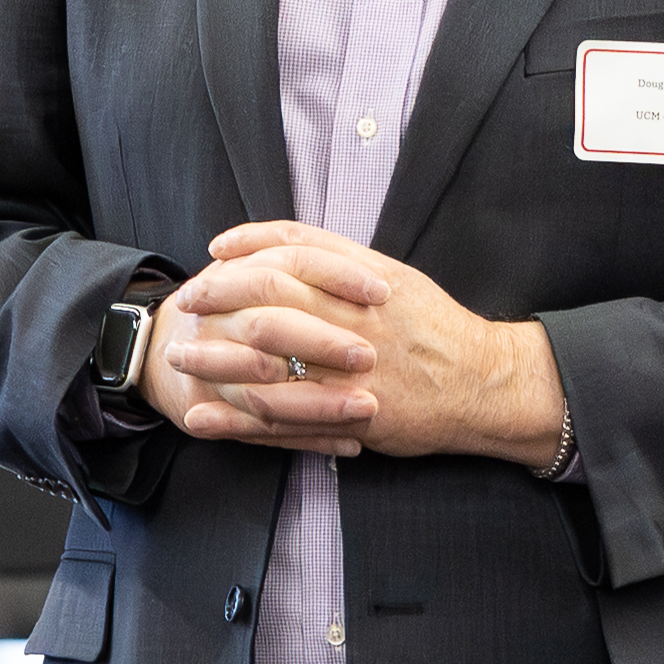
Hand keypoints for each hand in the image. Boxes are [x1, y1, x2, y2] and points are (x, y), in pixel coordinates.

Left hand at [155, 223, 566, 463]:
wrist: (487, 384)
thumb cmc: (439, 332)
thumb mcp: (399, 281)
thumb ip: (348, 263)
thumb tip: (296, 246)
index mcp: (369, 282)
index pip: (297, 249)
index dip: (250, 245)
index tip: (215, 249)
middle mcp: (358, 319)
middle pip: (272, 295)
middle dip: (221, 295)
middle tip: (188, 301)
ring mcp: (353, 369)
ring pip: (269, 357)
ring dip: (215, 359)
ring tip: (176, 359)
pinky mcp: (352, 414)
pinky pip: (284, 417)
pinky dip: (237, 418)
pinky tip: (202, 417)